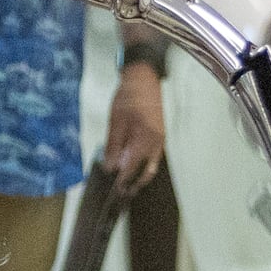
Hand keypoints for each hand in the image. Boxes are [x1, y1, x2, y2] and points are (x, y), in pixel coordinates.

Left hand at [98, 63, 166, 194]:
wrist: (143, 77)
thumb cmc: (128, 96)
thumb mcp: (116, 121)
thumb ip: (113, 146)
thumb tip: (110, 167)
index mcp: (146, 140)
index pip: (132, 168)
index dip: (121, 182)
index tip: (112, 192)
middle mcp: (156, 143)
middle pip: (146, 172)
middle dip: (133, 184)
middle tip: (120, 194)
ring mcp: (160, 140)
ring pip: (151, 166)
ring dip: (139, 176)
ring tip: (126, 184)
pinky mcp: (159, 135)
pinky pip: (153, 157)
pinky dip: (143, 165)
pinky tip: (132, 166)